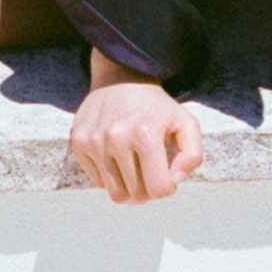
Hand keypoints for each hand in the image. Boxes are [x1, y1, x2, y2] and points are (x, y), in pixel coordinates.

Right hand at [69, 50, 203, 203]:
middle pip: (136, 195)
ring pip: (115, 194)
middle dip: (148, 189)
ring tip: (135, 166)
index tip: (167, 172)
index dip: (168, 186)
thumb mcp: (185, 122)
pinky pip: (98, 182)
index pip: (159, 189)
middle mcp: (116, 137)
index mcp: (146, 133)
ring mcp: (94, 140)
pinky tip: (117, 156)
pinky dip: (111, 177)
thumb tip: (175, 180)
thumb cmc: (156, 107)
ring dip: (129, 187)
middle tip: (151, 170)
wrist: (120, 76)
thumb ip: (192, 154)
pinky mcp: (79, 142)